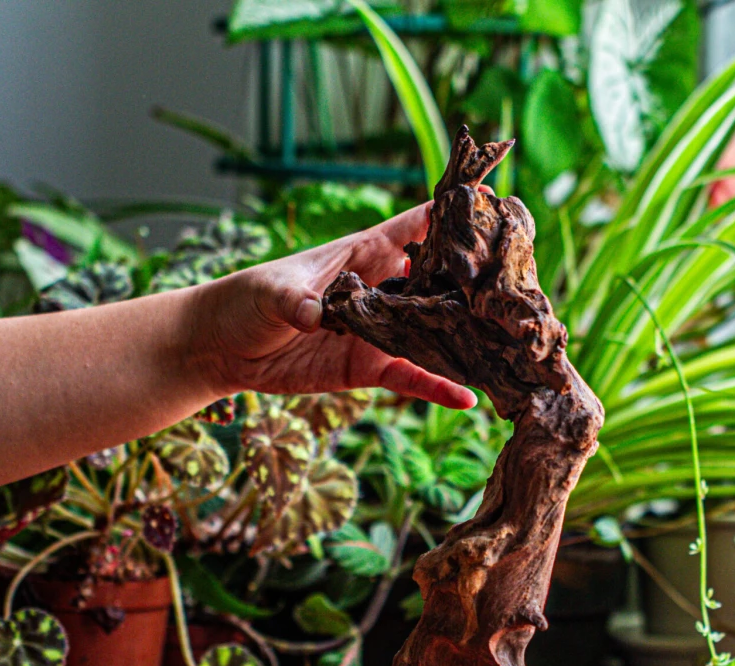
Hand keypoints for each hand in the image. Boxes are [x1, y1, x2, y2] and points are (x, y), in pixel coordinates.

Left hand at [194, 204, 476, 408]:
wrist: (221, 347)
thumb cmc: (245, 300)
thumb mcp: (271, 292)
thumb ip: (298, 300)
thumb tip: (316, 316)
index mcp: (361, 254)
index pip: (413, 227)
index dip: (449, 214)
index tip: (489, 201)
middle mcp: (379, 289)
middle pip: (435, 281)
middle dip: (471, 282)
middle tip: (513, 289)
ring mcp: (377, 330)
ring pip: (431, 331)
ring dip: (462, 338)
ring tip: (503, 346)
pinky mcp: (368, 367)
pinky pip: (411, 376)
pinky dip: (437, 386)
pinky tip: (466, 397)